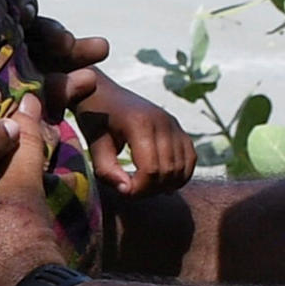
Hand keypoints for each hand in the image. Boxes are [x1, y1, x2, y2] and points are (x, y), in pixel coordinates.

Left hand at [77, 70, 202, 198]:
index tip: (124, 192)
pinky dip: (180, 175)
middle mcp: (163, 121)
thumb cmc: (96, 119)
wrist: (104, 93)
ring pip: (182, 167)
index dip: (139, 189)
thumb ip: (107, 170)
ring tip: (145, 187)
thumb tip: (127, 191)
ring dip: (166, 185)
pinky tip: (163, 181)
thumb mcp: (94, 145)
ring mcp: (173, 123)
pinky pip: (190, 158)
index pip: (150, 169)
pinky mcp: (178, 128)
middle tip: (132, 191)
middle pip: (168, 171)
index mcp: (140, 124)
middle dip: (150, 189)